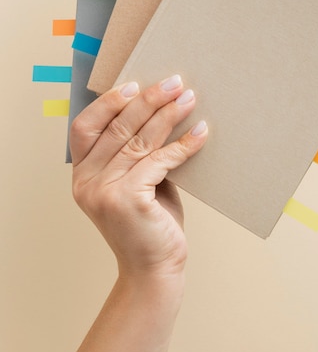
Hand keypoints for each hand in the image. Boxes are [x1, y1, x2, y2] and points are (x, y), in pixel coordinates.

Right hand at [69, 75, 207, 279]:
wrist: (155, 268)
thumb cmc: (149, 222)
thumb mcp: (135, 182)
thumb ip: (136, 154)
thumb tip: (161, 112)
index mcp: (82, 174)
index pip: (85, 127)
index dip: (108, 102)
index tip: (134, 84)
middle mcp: (86, 181)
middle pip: (117, 128)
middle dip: (148, 100)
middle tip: (174, 82)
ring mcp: (103, 191)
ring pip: (139, 140)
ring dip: (168, 115)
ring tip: (189, 99)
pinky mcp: (127, 199)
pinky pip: (160, 161)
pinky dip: (183, 145)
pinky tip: (201, 132)